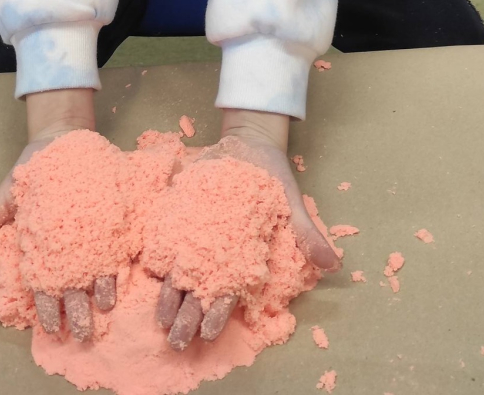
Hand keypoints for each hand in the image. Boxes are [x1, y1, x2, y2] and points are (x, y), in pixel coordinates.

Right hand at [0, 89, 114, 341]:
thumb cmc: (31, 170)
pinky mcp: (111, 221)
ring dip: (100, 293)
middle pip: (72, 288)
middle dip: (77, 312)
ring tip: (104, 309)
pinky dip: (120, 261)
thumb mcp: (6, 195)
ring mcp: (90, 237)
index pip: (44, 288)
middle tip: (83, 334)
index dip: (47, 309)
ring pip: (96, 273)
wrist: (61, 139)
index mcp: (42, 252)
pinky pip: (118, 244)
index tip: (50, 328)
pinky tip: (125, 276)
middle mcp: (68, 251)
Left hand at [158, 117, 341, 350]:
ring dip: (169, 297)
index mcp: (241, 258)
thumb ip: (307, 234)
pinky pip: (165, 237)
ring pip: (178, 273)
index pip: (227, 295)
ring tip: (160, 318)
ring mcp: (195, 234)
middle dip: (187, 317)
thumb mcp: (292, 206)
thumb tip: (334, 264)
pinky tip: (149, 269)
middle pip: (198, 291)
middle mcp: (216, 253)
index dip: (216, 315)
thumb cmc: (272, 178)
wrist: (250, 143)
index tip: (207, 333)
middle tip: (175, 340)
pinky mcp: (180, 212)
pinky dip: (156, 254)